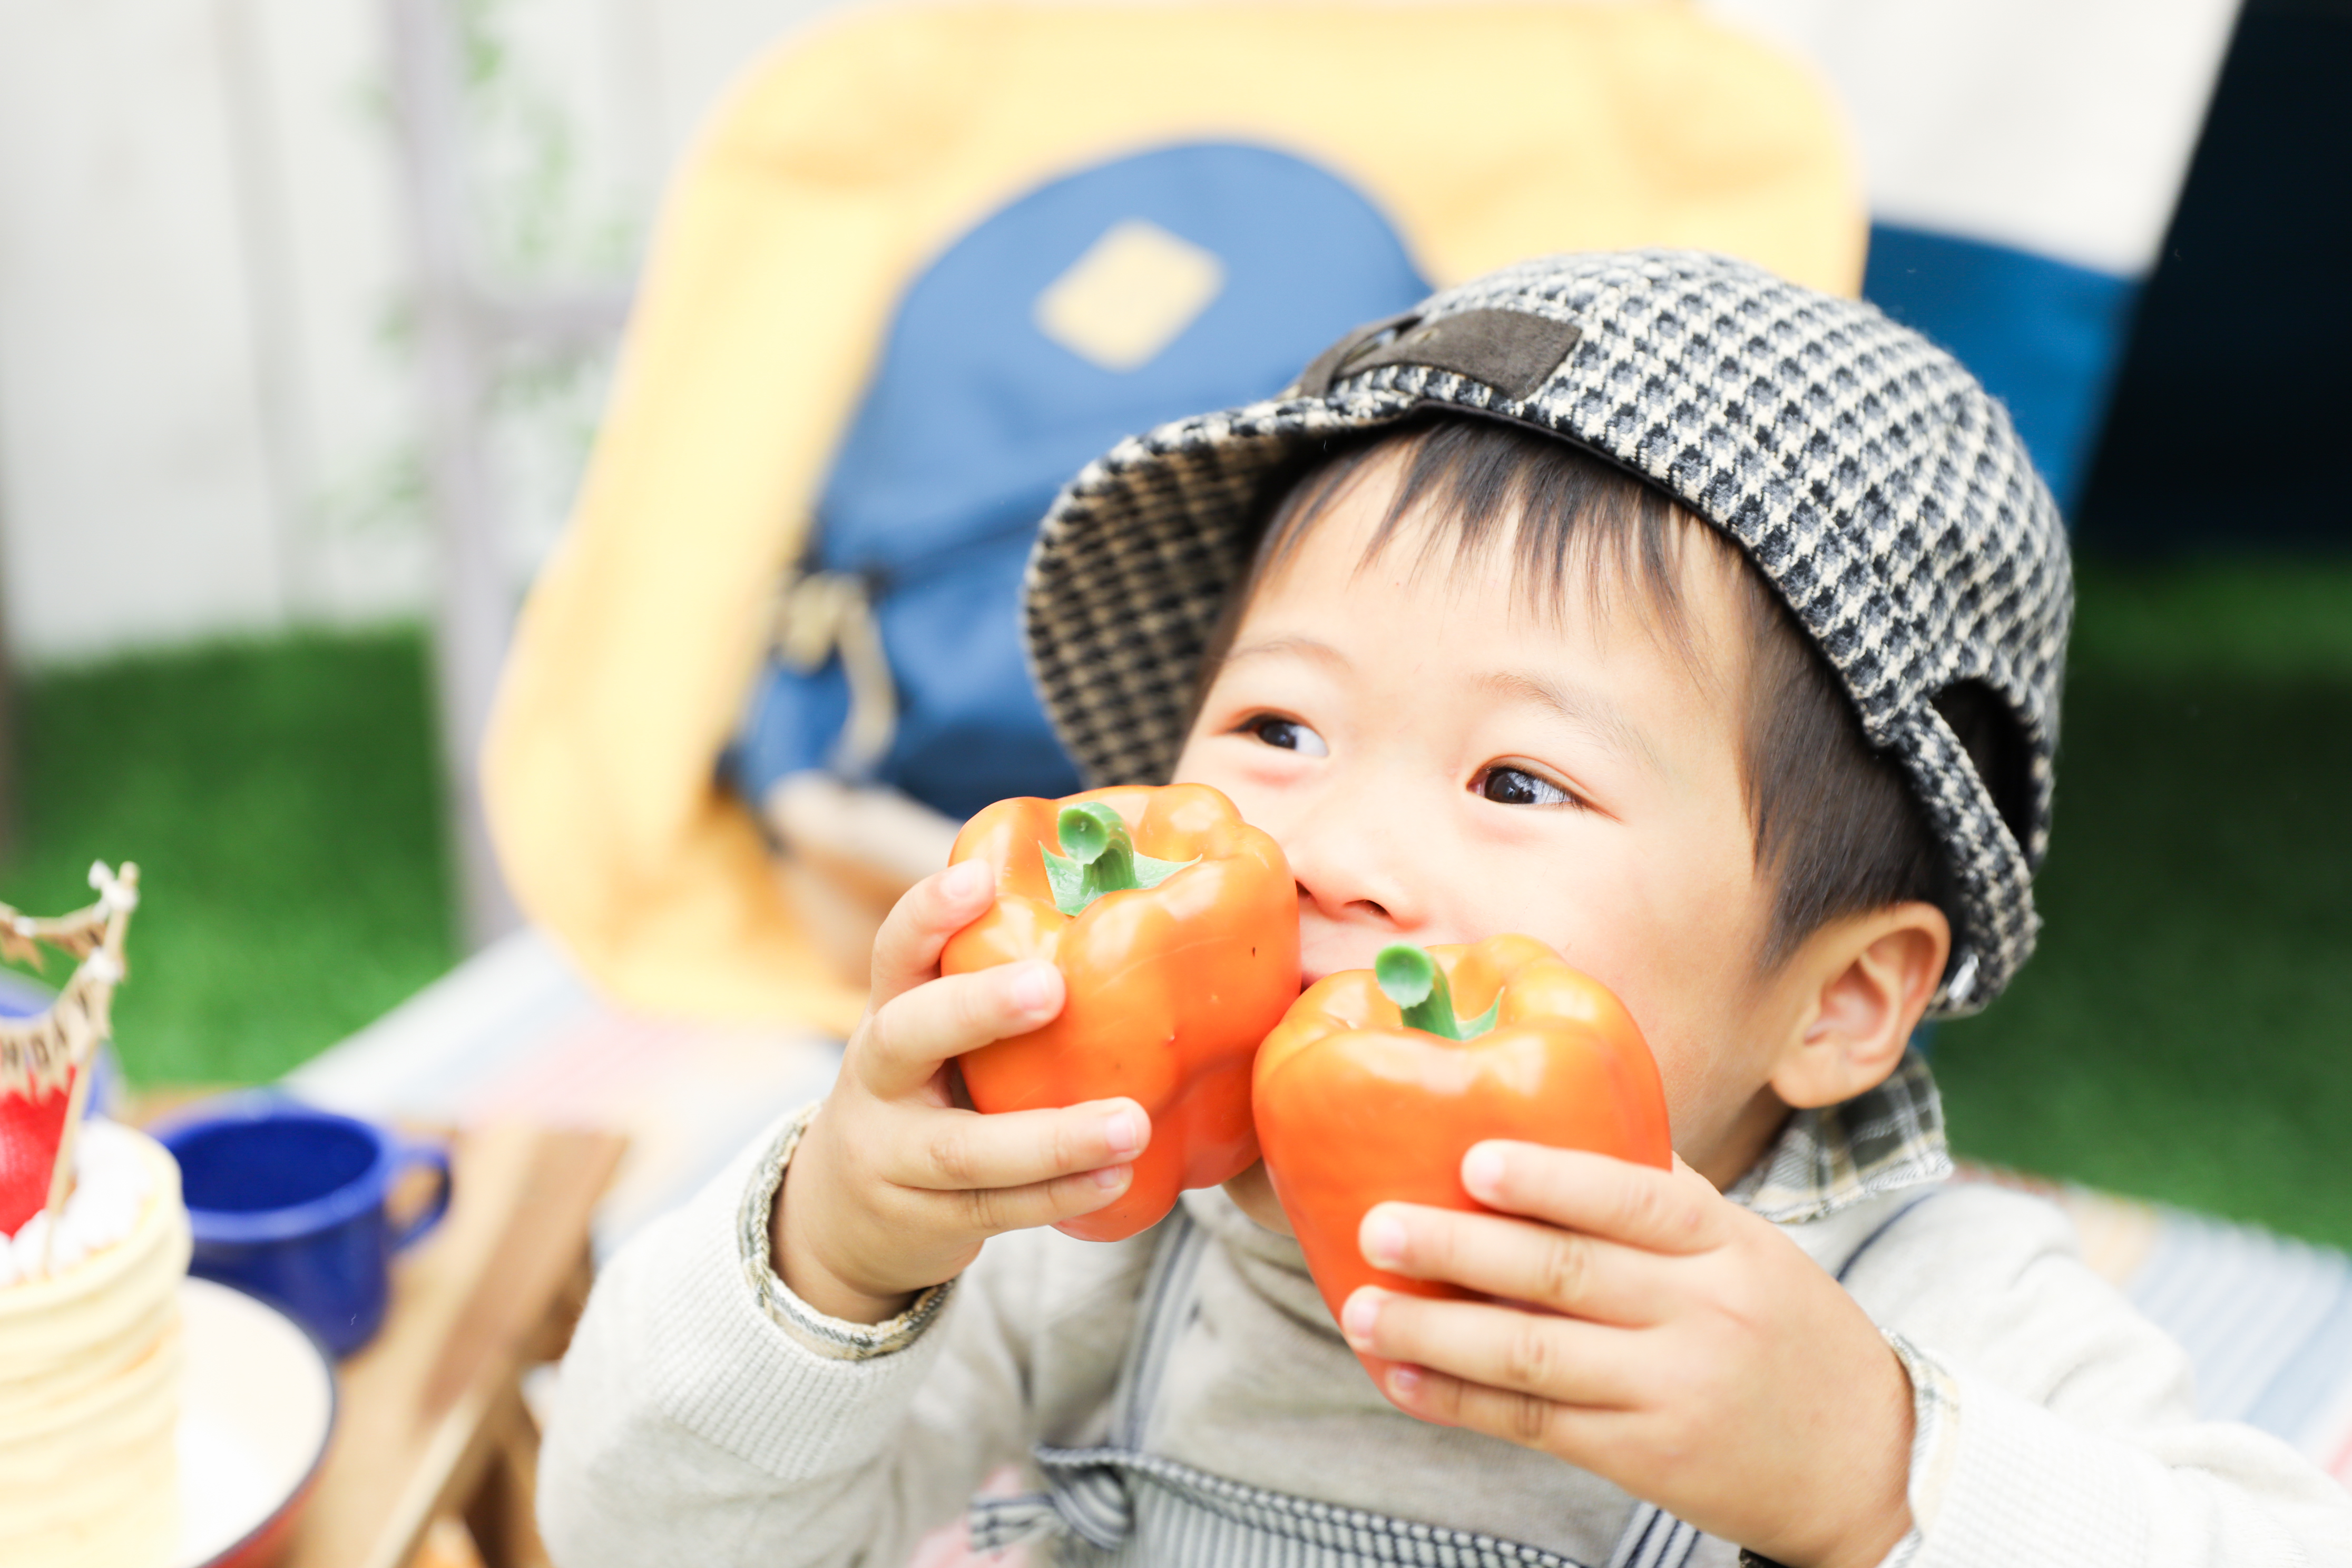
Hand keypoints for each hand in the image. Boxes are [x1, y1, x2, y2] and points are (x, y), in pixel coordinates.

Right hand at [773, 859, 1150, 1322]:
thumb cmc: (925, 1097)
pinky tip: (1119, 1177)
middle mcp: (877, 1082)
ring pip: (963, 1150)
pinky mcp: (922, 1222)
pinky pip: (994, 1210)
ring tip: (1131, 1123)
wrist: (842, 1218)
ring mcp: (892, 1158)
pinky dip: (1059, 1197)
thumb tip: (1122, 911)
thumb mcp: (931, 1040)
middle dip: (976, 1009)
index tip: (979, 878)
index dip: (928, 914)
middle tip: (1052, 985)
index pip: (893, 953)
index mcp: (887, 1016)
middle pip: (906, 1037)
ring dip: (1052, 1138)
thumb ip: (988, 995)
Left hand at [1338, 1144, 1911, 1567]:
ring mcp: (1673, 1389)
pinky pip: (1538, 1424)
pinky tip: (1404, 1381)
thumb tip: (1562, 1111)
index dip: (1550, 1177)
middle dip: (1461, 1249)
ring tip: (1362, 1310)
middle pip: (1567, 1273)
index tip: (1471, 1161)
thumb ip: (1663, 1193)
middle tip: (1378, 1225)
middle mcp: (1702, 1312)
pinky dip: (1462, 1403)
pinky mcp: (1648, 1457)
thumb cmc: (1784, 1330)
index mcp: (1727, 1242)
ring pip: (1536, 1356)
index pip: (1633, 1197)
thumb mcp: (1747, 1248)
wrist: (1867, 1462)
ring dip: (1436, 1334)